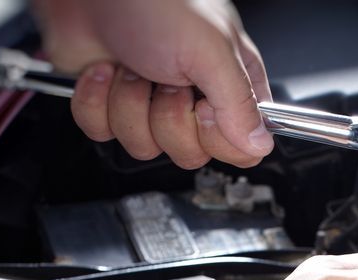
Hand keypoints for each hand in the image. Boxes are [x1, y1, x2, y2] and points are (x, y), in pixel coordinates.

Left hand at [32, 0, 273, 167]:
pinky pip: (105, 133)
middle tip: (166, 80)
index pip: (242, 145)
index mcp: (230, 82)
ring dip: (129, 104)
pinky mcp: (110, 104)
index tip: (205, 107)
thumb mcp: (210, 48)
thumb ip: (239, 102)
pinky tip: (104, 71)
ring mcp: (150, 102)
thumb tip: (260, 143)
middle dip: (168, 118)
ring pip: (145, 147)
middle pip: (191, 152)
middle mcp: (193, 96)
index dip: (219, 137)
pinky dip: (97, 103)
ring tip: (132, 67)